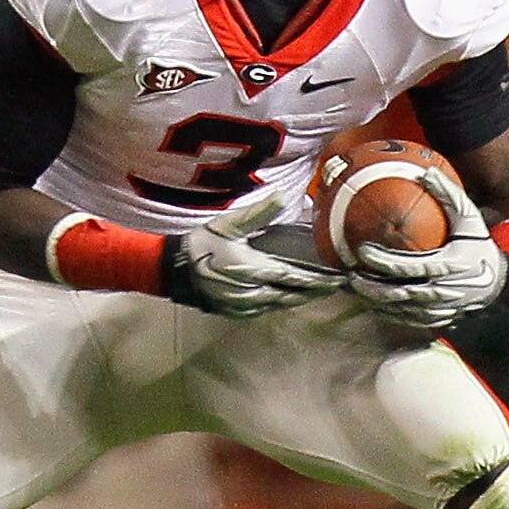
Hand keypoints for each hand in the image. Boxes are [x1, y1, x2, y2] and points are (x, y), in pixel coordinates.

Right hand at [169, 196, 344, 316]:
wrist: (171, 269)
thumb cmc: (200, 244)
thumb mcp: (229, 224)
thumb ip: (259, 213)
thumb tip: (282, 196)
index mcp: (254, 270)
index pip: (295, 279)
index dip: (318, 281)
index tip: (337, 279)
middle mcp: (252, 293)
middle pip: (292, 296)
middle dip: (314, 292)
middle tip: (334, 286)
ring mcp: (243, 306)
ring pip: (279, 305)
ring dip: (298, 299)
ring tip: (316, 292)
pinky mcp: (234, 312)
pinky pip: (264, 310)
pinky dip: (279, 304)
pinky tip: (286, 297)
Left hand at [350, 167, 508, 330]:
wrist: (499, 282)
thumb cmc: (479, 245)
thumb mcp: (469, 217)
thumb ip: (448, 194)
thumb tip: (426, 172)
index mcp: (446, 265)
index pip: (407, 267)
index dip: (382, 261)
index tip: (362, 251)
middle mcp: (441, 291)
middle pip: (397, 294)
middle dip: (370, 287)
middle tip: (351, 276)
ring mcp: (438, 309)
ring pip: (398, 310)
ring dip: (373, 301)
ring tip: (353, 289)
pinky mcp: (436, 319)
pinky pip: (406, 319)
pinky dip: (386, 313)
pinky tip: (371, 302)